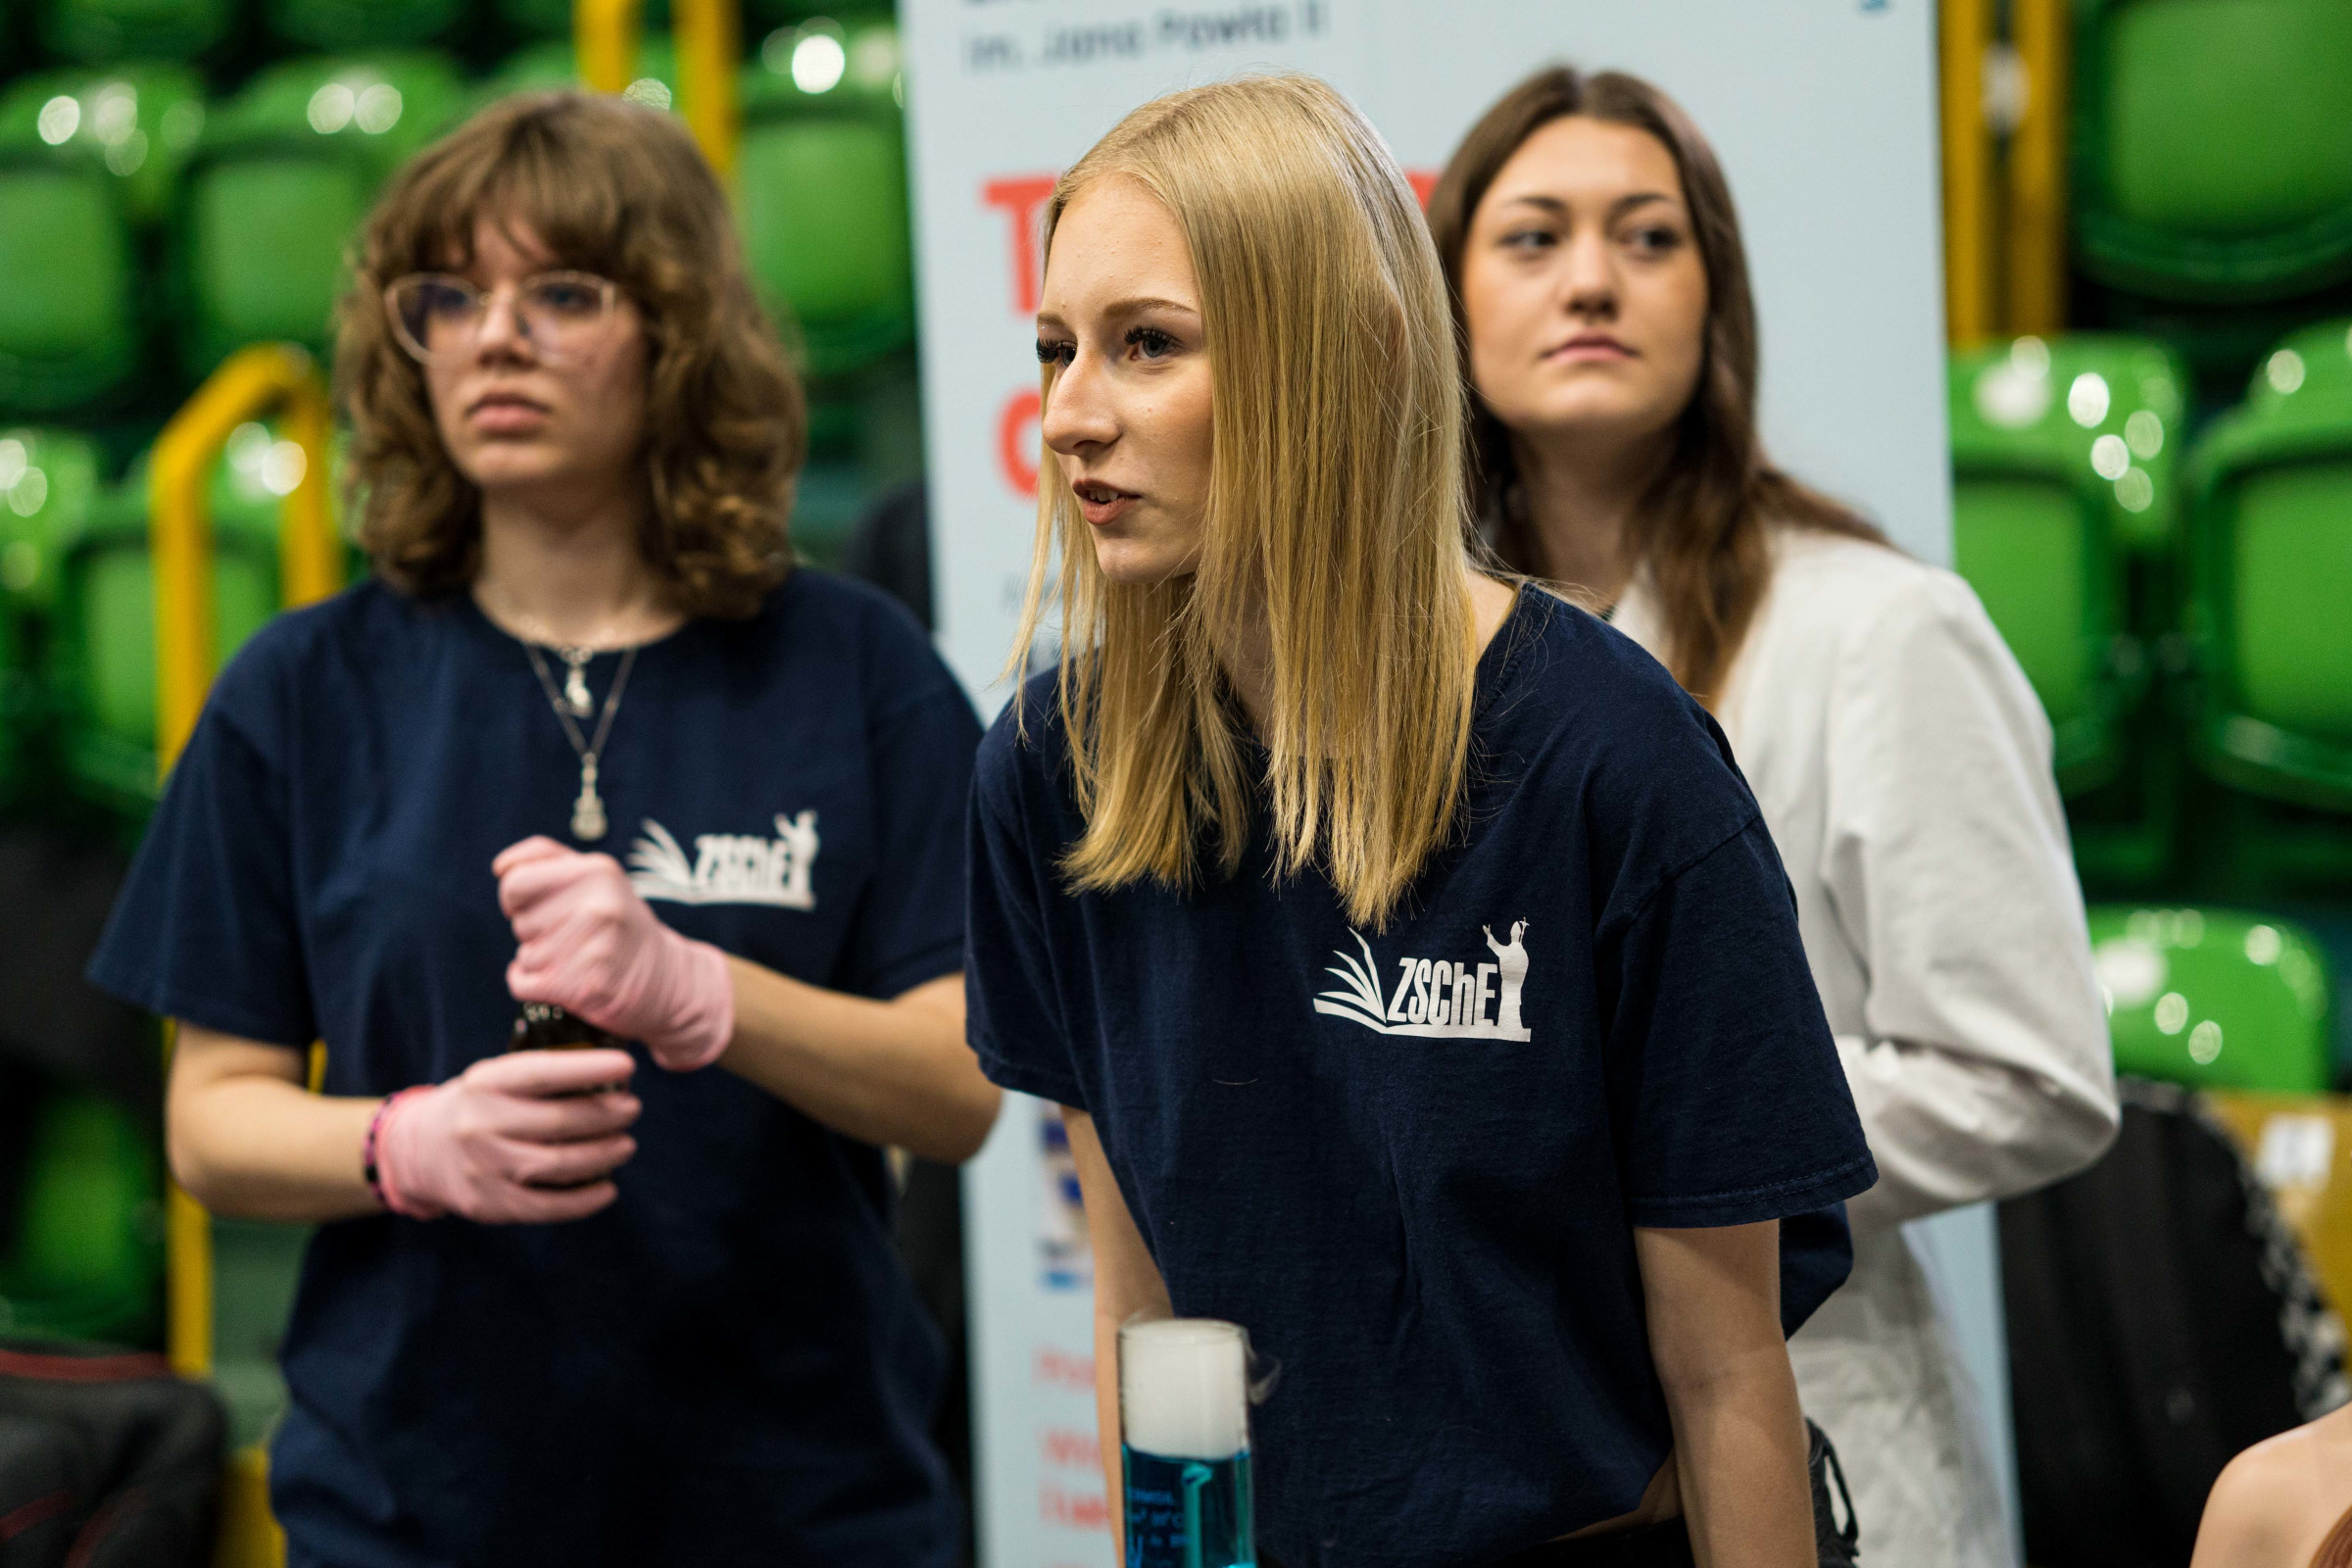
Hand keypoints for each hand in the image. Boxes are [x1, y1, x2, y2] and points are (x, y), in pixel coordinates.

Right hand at [374, 1049, 639, 1222]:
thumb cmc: (477, 1105)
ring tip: (625, 1144)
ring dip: (603, 1156)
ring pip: (558, 1164)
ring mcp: (484, 1167)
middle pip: (560, 1121)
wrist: (418, 1150)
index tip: (627, 1066)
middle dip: (607, 1115)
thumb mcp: (494, 1077)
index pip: (543, 1073)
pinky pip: (547, 1206)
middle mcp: (480, 1123)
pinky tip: (608, 1189)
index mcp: (485, 1083)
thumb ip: (540, 1074)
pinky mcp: (490, 1204)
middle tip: (632, 1109)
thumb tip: (610, 1073)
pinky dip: (585, 1200)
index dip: (589, 1068)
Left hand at [494, 837, 735, 1072]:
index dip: (517, 897)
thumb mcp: (598, 875)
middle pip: (519, 922)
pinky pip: (522, 983)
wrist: (667, 980)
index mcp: (597, 871)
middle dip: (535, 930)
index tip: (540, 905)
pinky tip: (564, 979)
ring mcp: (595, 949)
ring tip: (576, 957)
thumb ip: (548, 857)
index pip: (514, 883)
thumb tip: (501, 868)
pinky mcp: (585, 988)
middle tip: (573, 934)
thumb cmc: (621, 922)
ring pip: (523, 956)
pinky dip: (533, 985)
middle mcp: (599, 907)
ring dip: (540, 960)